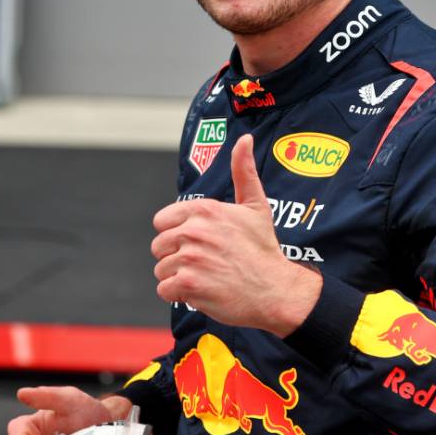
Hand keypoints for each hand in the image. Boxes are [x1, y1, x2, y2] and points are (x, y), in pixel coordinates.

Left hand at [151, 134, 320, 335]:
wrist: (276, 290)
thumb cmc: (263, 249)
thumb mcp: (256, 205)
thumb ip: (244, 171)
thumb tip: (245, 138)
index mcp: (204, 210)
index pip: (161, 222)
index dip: (177, 235)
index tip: (199, 244)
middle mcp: (194, 230)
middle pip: (159, 246)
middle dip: (176, 258)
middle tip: (206, 264)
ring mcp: (190, 257)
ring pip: (161, 269)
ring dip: (178, 278)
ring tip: (207, 278)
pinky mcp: (188, 284)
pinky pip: (164, 289)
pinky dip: (179, 295)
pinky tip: (202, 292)